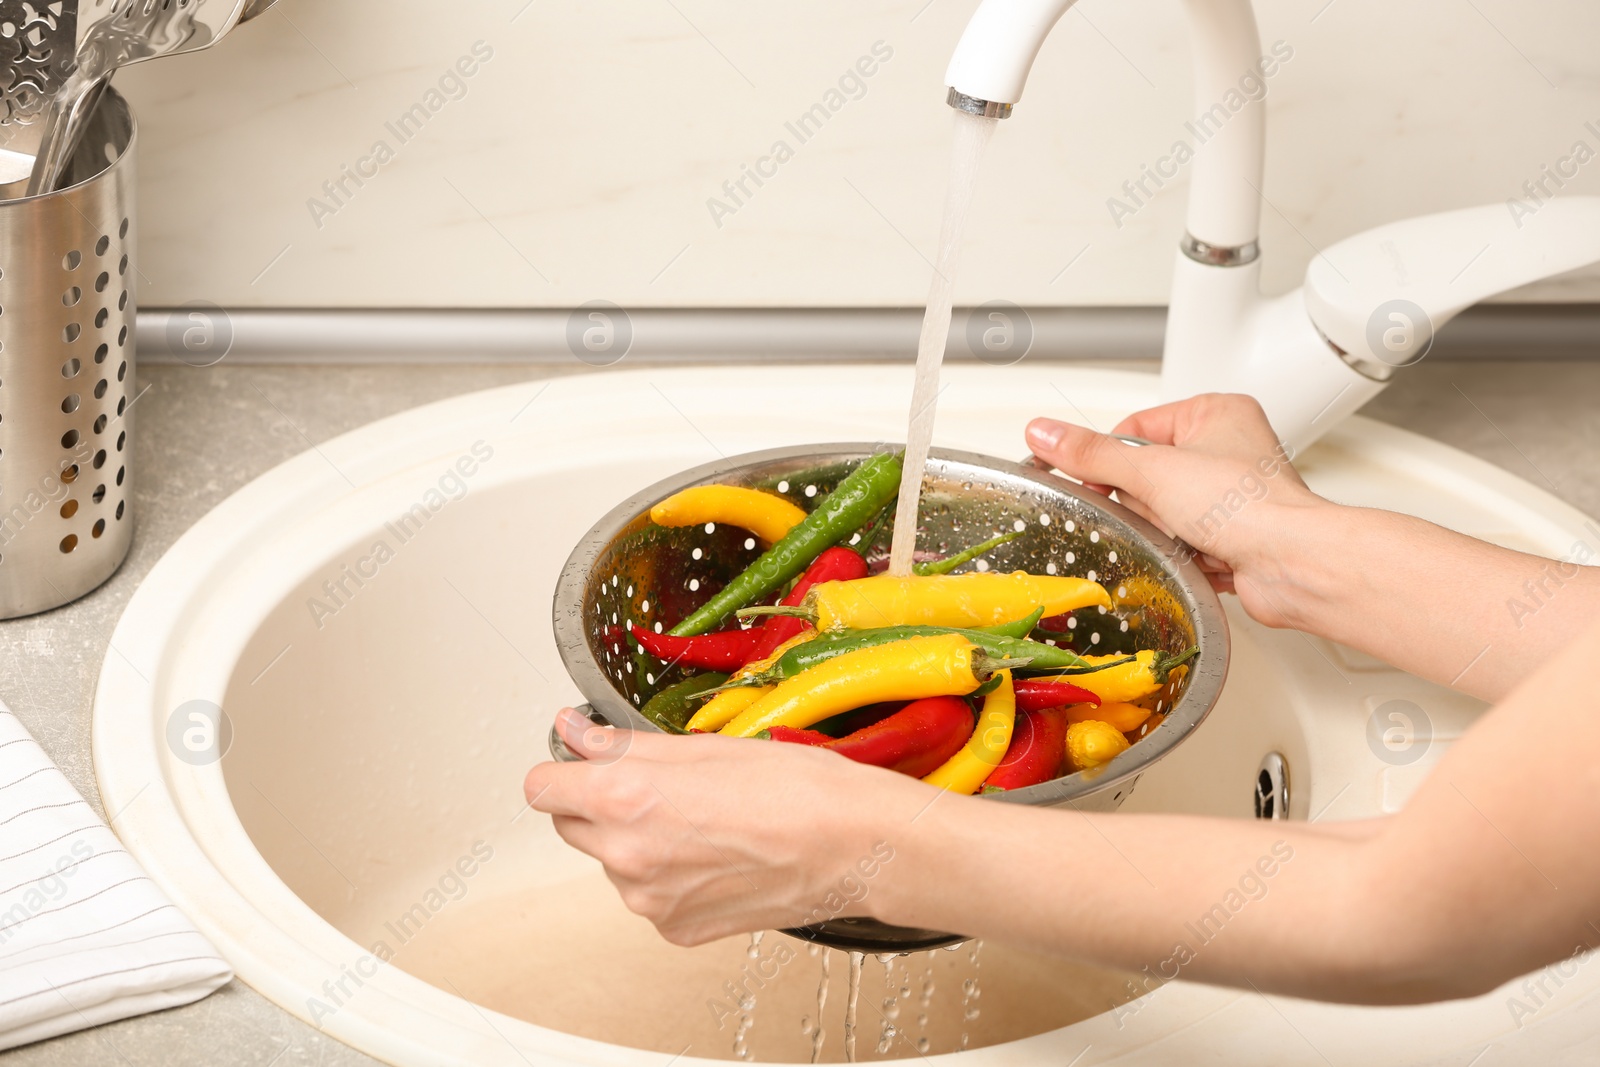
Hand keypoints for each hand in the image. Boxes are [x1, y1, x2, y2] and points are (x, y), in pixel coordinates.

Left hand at [524, 708, 922, 944]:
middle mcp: (628, 856)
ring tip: (703, 821)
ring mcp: (650, 900)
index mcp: (627, 798)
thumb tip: (574, 731)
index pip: (541, 789)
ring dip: (638, 840)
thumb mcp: (702, 745)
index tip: (583, 761)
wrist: (854, 846)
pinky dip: (669, 876)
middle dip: (599, 803)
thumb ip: (622, 743)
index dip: (563, 769)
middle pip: (570, 826)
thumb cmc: (795, 789)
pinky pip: (649, 895)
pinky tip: (716, 854)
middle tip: (660, 786)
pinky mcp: (676, 928)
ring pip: (613, 861)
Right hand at [1026, 393, 1326, 626]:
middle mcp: (1228, 447)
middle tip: (1167, 510)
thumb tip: (1046, 433)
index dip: (1111, 460)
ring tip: (1191, 534)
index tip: (1095, 480)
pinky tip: (1203, 553)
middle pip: (1145, 475)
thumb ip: (1092, 454)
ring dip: (1167, 530)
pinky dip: (1185, 552)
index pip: (1134, 428)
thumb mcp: (1152, 471)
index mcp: (1215, 412)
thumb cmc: (1250, 506)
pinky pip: (1183, 541)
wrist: (1292, 564)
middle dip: (1148, 503)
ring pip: (1163, 512)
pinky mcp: (1234, 533)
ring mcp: (1231, 493)